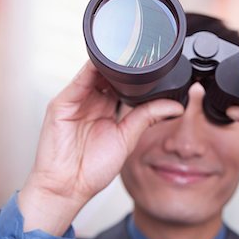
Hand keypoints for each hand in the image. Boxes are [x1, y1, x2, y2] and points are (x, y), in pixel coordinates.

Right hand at [19, 61, 183, 235]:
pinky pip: (78, 80)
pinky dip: (91, 68)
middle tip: (142, 55)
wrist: (69, 186)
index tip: (155, 65)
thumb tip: (176, 107)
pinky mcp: (62, 103)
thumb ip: (148, 117)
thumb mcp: (128, 138)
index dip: (136, 76)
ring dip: (109, 63)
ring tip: (127, 52)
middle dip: (123, 66)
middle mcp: (92, 102)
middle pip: (108, 75)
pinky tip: (105, 59)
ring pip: (94, 73)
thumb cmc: (93, 168)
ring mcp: (76, 101)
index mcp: (107, 110)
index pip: (122, 85)